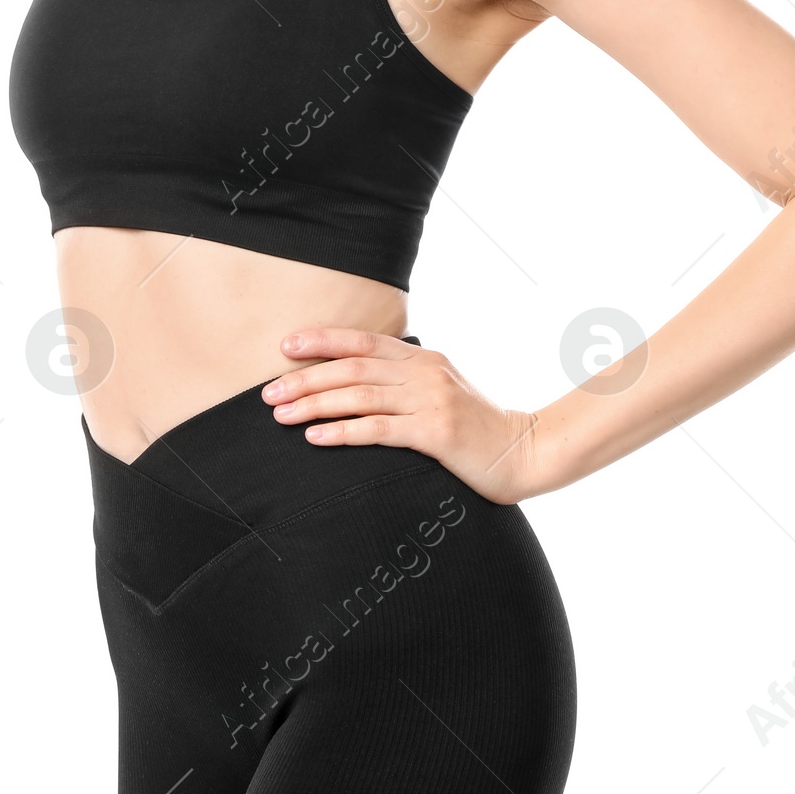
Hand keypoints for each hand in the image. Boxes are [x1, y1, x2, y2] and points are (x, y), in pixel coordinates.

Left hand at [261, 328, 547, 504]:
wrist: (525, 452)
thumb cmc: (477, 429)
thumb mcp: (442, 392)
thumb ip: (407, 382)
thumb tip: (359, 382)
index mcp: (423, 358)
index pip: (363, 340)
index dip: (321, 341)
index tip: (286, 346)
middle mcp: (424, 373)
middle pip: (352, 367)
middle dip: (305, 378)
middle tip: (269, 392)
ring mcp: (431, 400)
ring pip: (359, 396)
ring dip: (314, 404)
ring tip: (281, 414)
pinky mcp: (436, 433)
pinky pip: (379, 429)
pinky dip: (343, 431)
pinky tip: (315, 436)